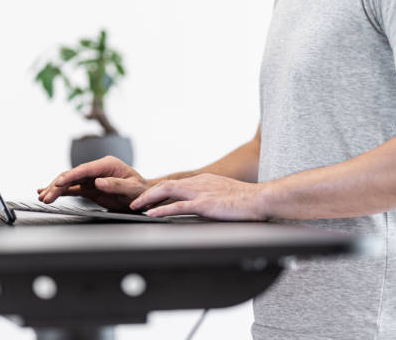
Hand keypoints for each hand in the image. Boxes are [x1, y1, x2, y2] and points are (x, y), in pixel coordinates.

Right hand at [37, 156, 151, 211]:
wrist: (143, 196)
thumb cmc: (140, 191)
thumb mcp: (132, 189)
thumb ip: (116, 185)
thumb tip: (99, 181)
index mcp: (108, 164)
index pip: (85, 169)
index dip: (71, 176)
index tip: (60, 183)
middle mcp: (97, 169)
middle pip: (73, 174)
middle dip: (58, 185)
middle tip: (46, 196)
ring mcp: (92, 178)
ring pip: (70, 181)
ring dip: (56, 189)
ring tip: (43, 197)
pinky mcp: (90, 187)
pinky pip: (72, 188)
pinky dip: (60, 191)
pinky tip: (48, 193)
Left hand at [129, 173, 266, 219]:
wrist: (260, 199)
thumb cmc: (246, 200)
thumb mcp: (223, 193)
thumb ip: (210, 197)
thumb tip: (202, 205)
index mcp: (203, 181)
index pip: (175, 184)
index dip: (158, 191)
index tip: (147, 198)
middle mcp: (198, 183)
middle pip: (166, 184)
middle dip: (147, 193)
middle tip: (135, 202)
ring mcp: (200, 192)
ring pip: (167, 191)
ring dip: (149, 199)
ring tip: (136, 207)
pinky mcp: (205, 204)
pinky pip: (178, 206)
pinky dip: (162, 209)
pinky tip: (152, 214)